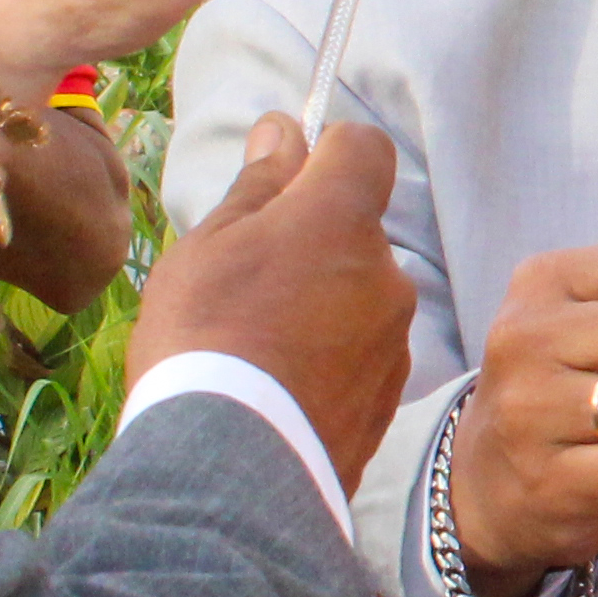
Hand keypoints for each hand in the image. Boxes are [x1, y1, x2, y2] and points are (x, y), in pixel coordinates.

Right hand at [133, 114, 410, 481]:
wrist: (228, 465)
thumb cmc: (203, 337)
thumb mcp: (209, 247)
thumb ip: (257, 187)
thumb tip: (284, 130)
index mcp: (340, 220)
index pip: (364, 148)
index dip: (326, 154)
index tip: (286, 181)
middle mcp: (386, 272)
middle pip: (356, 232)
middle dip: (313, 244)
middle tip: (247, 287)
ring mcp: (394, 339)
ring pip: (360, 297)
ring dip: (323, 305)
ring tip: (259, 349)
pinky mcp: (390, 397)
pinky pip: (361, 355)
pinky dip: (331, 360)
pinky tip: (282, 388)